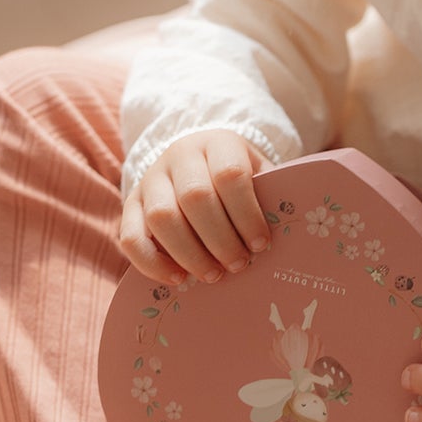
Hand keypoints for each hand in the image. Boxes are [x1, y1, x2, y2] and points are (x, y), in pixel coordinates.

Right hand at [119, 130, 269, 283]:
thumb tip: (291, 233)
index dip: (246, 213)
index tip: (261, 245)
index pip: (230, 174)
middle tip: (239, 265)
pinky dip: (152, 263)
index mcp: (218, 143)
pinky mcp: (130, 203)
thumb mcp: (258, 174)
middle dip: (220, 239)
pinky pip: (130, 237)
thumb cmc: (236, 179)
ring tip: (214, 276)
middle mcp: (179, 155)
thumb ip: (271, 196)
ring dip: (190, 253)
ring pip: (161, 217)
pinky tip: (178, 278)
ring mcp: (150, 178)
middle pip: (195, 197)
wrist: (196, 163)